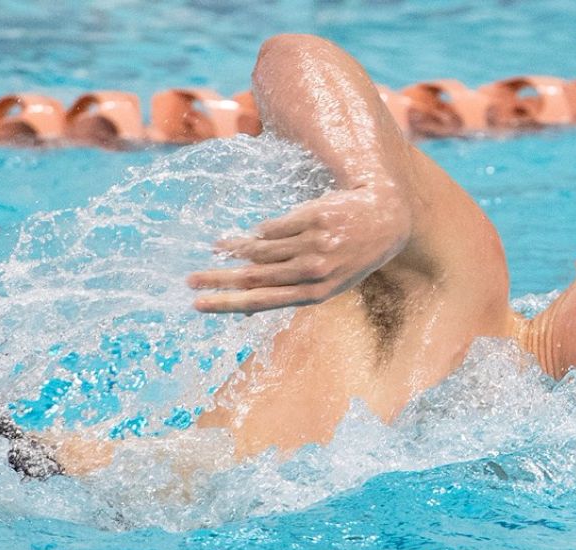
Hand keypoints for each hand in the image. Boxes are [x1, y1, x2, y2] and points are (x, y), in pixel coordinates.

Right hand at [187, 182, 411, 312]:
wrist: (386, 218)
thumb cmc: (352, 255)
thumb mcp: (329, 283)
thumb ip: (291, 291)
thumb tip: (247, 307)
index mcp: (315, 294)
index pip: (262, 301)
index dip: (226, 303)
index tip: (198, 305)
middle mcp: (313, 271)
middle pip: (253, 277)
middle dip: (217, 280)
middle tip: (190, 281)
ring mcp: (313, 243)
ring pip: (259, 248)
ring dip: (233, 249)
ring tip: (217, 247)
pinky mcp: (312, 218)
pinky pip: (273, 226)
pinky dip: (260, 231)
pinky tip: (254, 233)